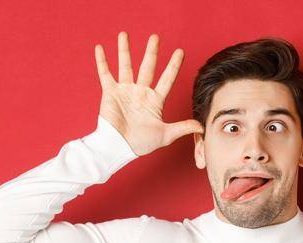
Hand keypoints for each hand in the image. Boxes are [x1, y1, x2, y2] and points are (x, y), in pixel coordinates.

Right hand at [94, 32, 203, 155]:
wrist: (119, 147)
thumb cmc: (141, 143)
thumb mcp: (166, 134)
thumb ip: (183, 127)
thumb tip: (202, 126)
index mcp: (154, 100)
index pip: (167, 78)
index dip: (173, 65)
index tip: (180, 51)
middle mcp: (140, 92)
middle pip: (147, 67)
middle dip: (152, 52)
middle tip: (155, 37)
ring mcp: (125, 91)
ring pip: (126, 66)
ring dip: (124, 50)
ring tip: (124, 34)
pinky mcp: (110, 93)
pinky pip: (105, 74)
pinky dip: (102, 61)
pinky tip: (100, 48)